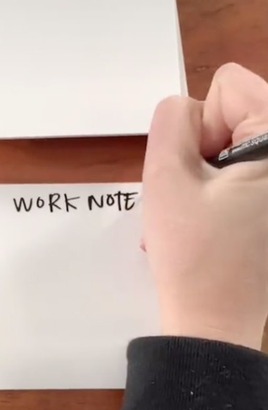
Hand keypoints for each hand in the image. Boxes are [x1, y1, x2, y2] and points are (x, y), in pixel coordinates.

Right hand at [142, 63, 267, 349]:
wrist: (214, 323)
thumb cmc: (194, 256)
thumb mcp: (165, 181)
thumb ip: (170, 123)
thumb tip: (185, 110)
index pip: (229, 86)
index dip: (199, 125)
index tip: (198, 174)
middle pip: (236, 113)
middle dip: (204, 150)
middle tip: (193, 198)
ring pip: (235, 145)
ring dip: (206, 174)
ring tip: (197, 216)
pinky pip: (244, 173)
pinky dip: (220, 193)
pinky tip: (210, 225)